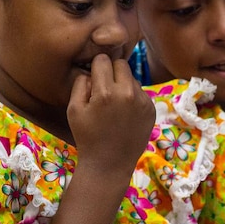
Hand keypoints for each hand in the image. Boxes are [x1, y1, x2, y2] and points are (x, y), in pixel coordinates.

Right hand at [67, 53, 154, 180]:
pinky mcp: (151, 109)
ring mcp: (142, 101)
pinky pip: (140, 92)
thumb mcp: (73, 109)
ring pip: (132, 77)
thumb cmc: (87, 137)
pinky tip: (124, 113)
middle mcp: (127, 93)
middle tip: (104, 88)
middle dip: (111, 71)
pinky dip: (132, 97)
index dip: (96, 67)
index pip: (103, 60)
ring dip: (122, 84)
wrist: (109, 164)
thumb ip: (81, 83)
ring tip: (114, 104)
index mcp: (106, 92)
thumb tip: (91, 71)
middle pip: (121, 63)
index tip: (93, 78)